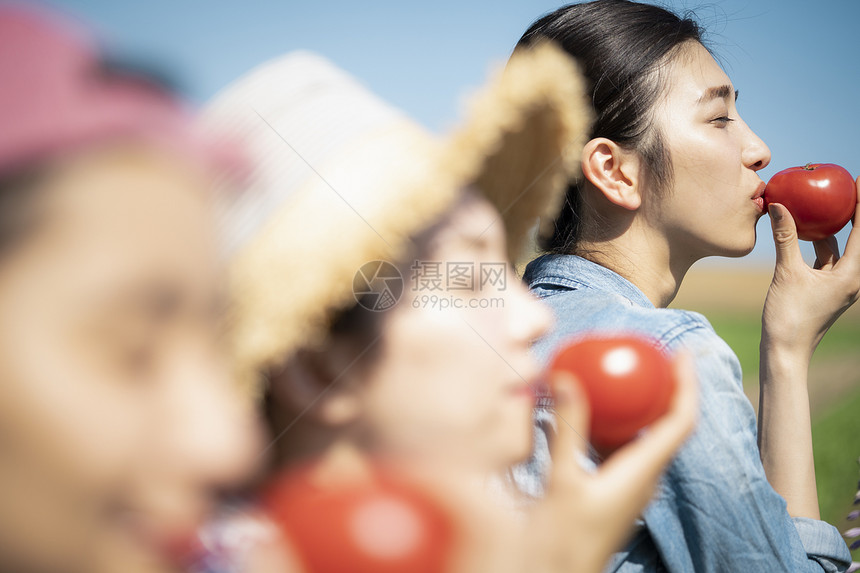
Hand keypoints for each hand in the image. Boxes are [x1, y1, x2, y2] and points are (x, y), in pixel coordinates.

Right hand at [528, 353, 697, 572]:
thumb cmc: (564, 539)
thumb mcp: (563, 480)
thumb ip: (567, 428)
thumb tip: (568, 377)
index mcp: (642, 473)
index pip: (680, 421)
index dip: (686, 384)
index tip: (680, 353)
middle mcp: (643, 477)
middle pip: (667, 424)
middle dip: (664, 387)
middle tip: (649, 356)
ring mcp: (629, 485)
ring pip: (642, 436)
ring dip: (637, 405)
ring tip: (620, 376)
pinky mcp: (612, 490)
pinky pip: (620, 448)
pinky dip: (612, 424)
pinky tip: (587, 412)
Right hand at [762, 176, 859, 358]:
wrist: (785, 351)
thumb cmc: (789, 316)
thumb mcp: (786, 273)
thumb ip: (785, 238)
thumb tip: (778, 205)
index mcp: (851, 274)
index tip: (859, 180)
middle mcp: (852, 278)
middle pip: (857, 238)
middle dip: (853, 213)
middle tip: (847, 187)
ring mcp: (840, 283)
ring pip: (841, 247)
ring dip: (833, 227)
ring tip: (826, 204)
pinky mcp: (826, 288)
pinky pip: (827, 258)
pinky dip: (819, 242)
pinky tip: (807, 231)